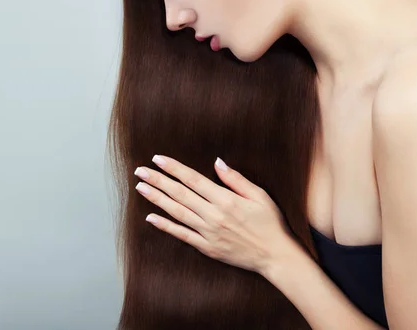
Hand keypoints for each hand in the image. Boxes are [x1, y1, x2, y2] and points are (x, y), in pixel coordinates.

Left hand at [133, 154, 299, 275]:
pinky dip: (166, 227)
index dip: (174, 168)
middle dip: (158, 181)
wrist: (276, 256)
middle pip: (180, 194)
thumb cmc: (270, 223)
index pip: (193, 179)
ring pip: (177, 213)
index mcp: (225, 199)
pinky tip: (151, 218)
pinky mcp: (208, 248)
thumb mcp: (259, 195)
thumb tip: (217, 162)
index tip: (157, 159)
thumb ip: (236, 179)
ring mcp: (208, 233)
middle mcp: (213, 215)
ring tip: (141, 188)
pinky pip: (182, 235)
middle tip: (140, 171)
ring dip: (157, 200)